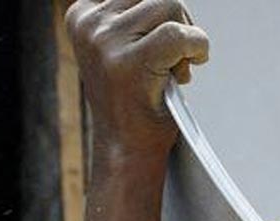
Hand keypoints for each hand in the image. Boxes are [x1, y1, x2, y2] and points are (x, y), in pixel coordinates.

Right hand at [65, 0, 209, 164]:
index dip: (161, 14)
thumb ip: (138, 19)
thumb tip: (172, 2)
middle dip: (178, 21)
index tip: (161, 45)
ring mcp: (105, 41)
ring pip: (170, 6)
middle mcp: (89, 23)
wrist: (127, 148)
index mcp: (83, 14)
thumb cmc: (134, 101)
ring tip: (175, 68)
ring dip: (186, 37)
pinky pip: (179, 35)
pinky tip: (187, 71)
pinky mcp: (129, 61)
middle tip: (175, 58)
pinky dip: (196, 48)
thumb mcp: (124, 48)